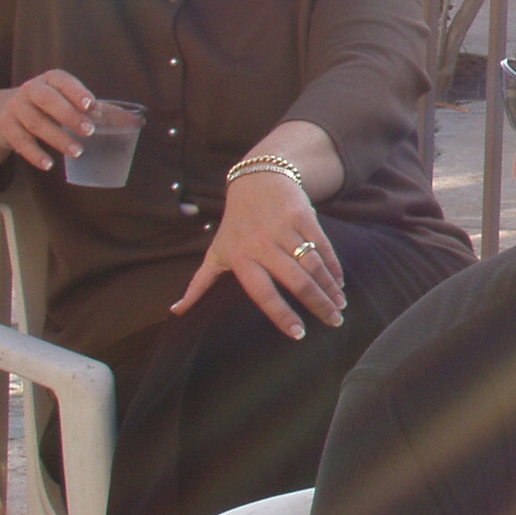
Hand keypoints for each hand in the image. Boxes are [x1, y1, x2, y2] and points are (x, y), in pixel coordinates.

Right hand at [0, 71, 96, 171]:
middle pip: (48, 101)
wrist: (4, 110)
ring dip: (57, 139)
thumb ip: (99, 110)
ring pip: (35, 123)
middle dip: (69, 116)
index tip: (91, 105)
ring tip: (77, 152)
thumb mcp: (70, 101)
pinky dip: (34, 154)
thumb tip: (135, 122)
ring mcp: (15, 107)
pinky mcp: (6, 126)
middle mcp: (31, 89)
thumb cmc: (51, 105)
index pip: (63, 81)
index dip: (76, 92)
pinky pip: (20, 141)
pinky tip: (48, 165)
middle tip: (89, 131)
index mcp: (51, 79)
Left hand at [172, 168, 343, 339]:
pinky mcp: (303, 216)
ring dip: (330, 287)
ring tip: (340, 306)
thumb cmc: (235, 224)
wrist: (256, 180)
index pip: (263, 294)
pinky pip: (322, 246)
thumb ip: (199, 283)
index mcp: (241, 259)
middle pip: (296, 282)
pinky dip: (333, 265)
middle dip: (318, 304)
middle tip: (334, 322)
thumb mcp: (215, 252)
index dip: (282, 315)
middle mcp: (263, 245)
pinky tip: (339, 281)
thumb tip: (175, 312)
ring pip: (312, 265)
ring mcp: (284, 229)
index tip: (299, 334)